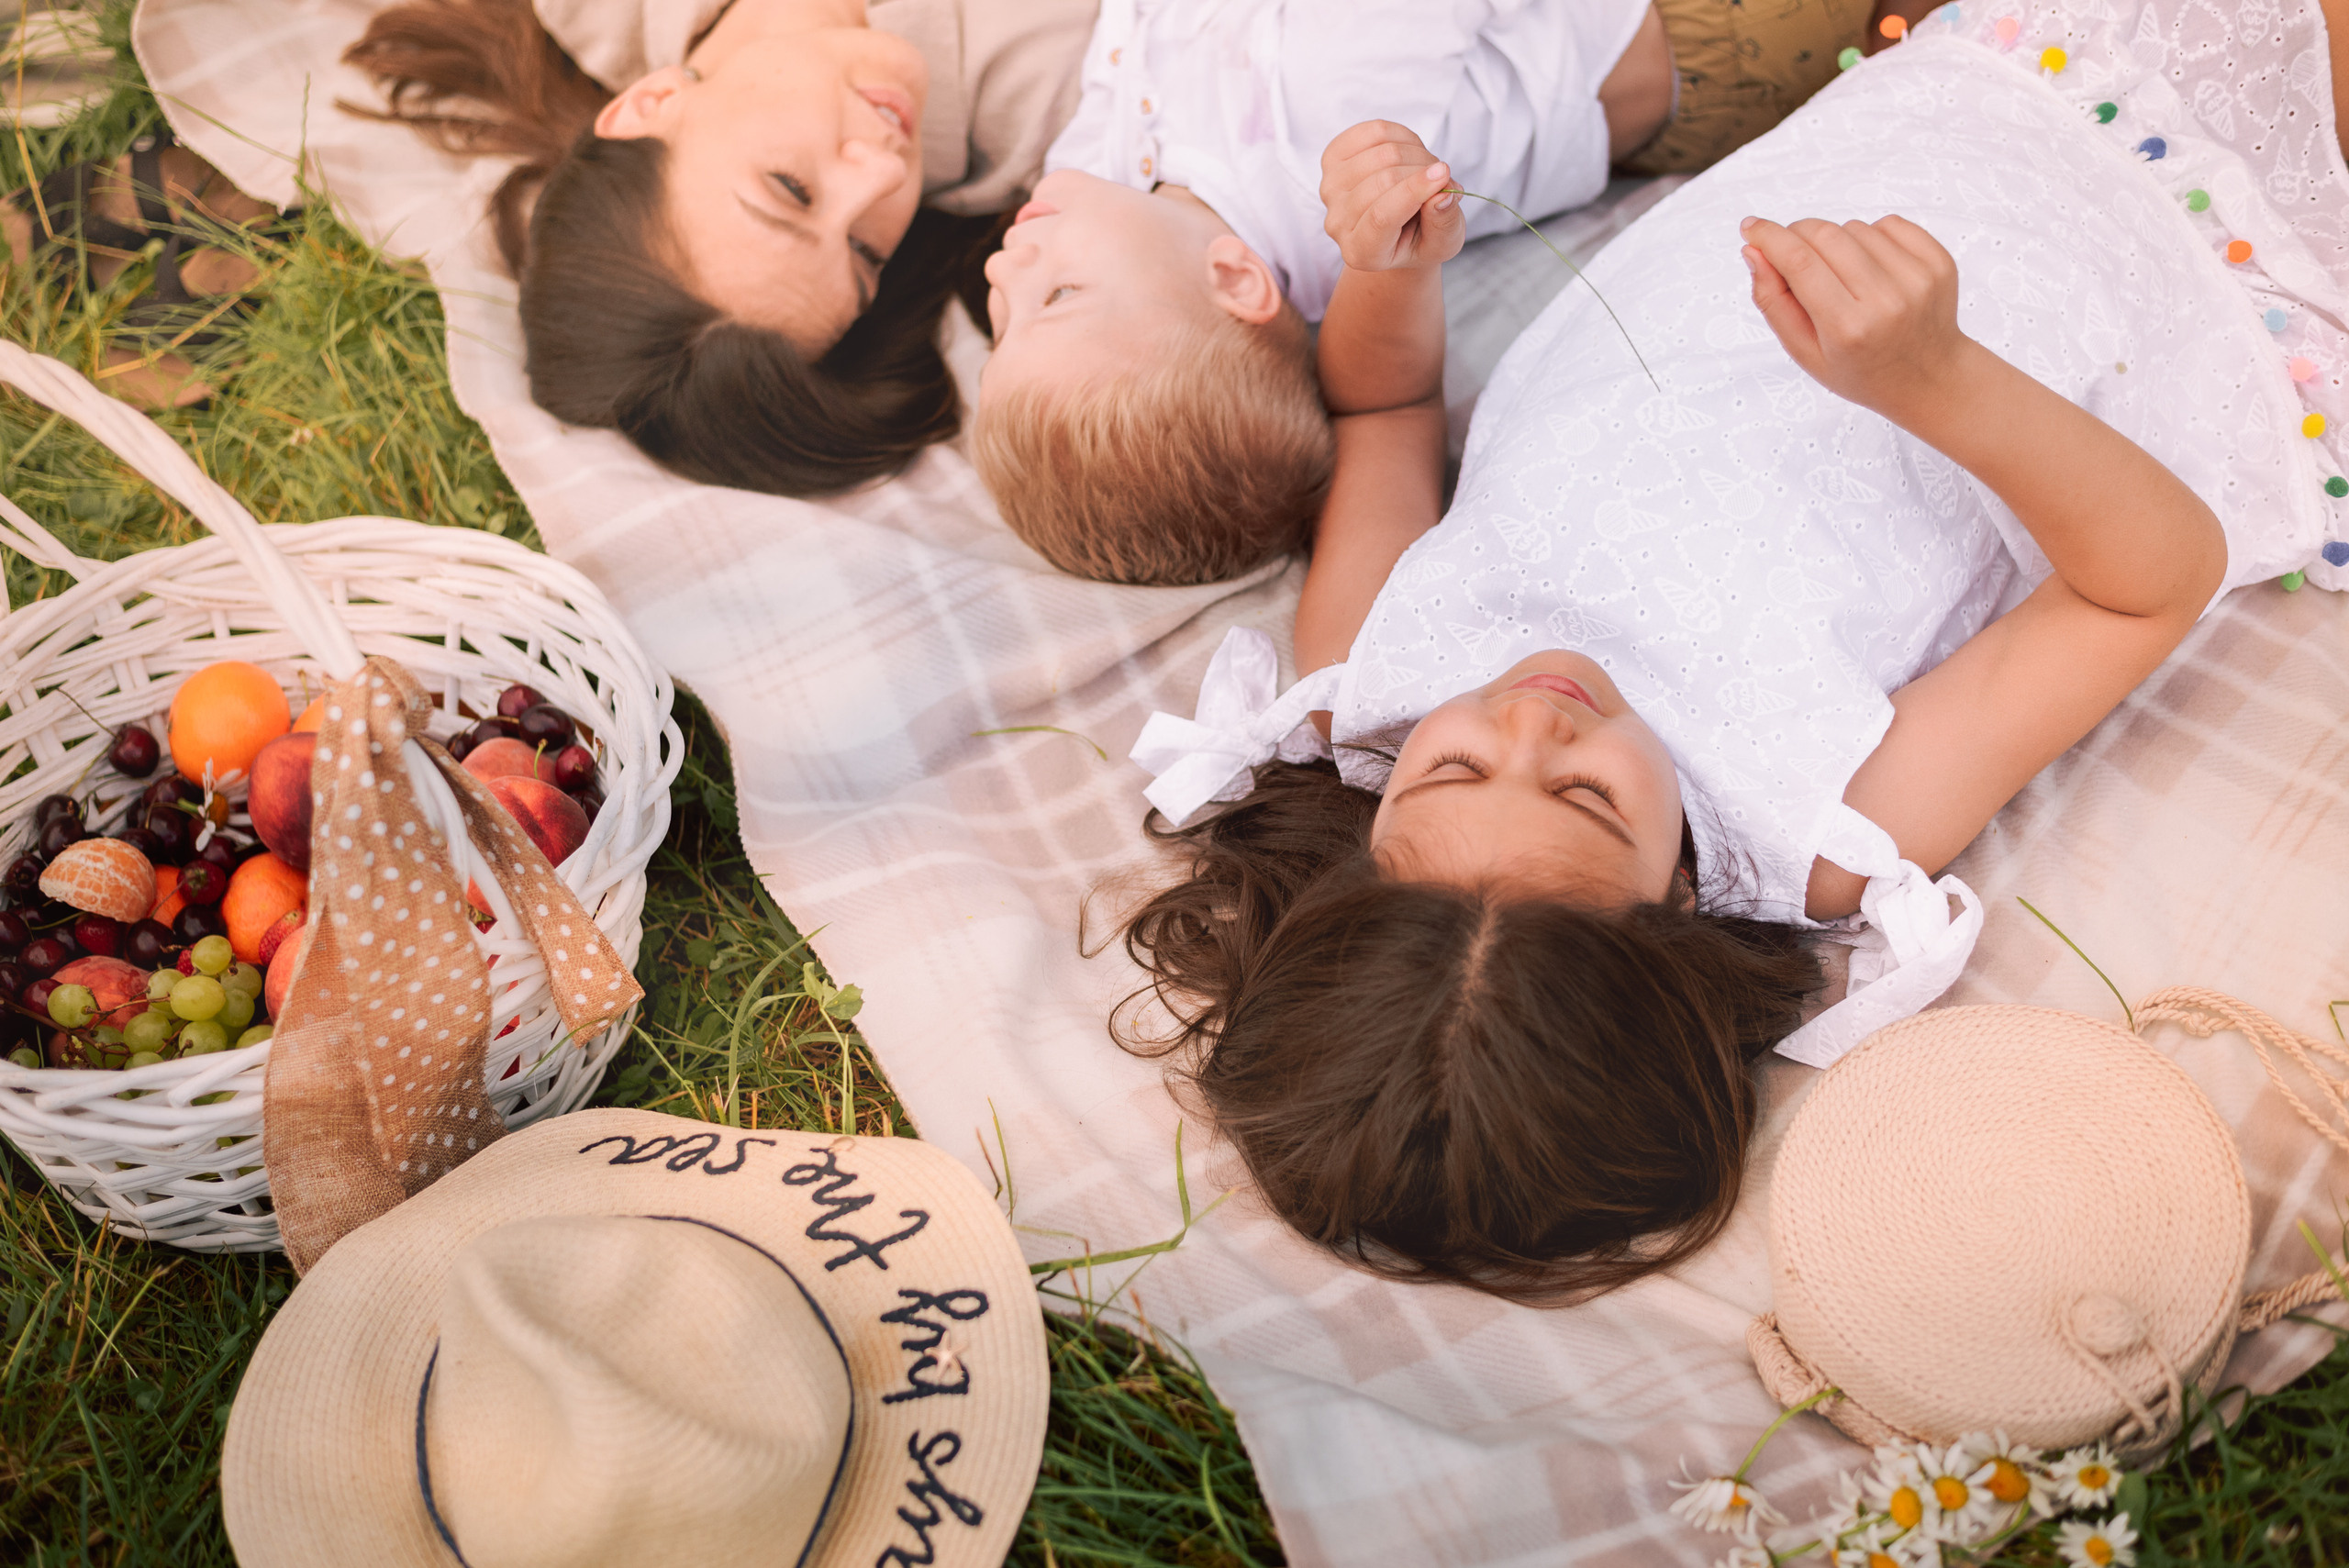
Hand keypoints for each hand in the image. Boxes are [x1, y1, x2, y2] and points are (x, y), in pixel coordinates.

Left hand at [1320, 120, 1467, 272]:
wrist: (1396, 230)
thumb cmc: (1420, 240)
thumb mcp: (1442, 243)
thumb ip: (1444, 223)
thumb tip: (1444, 193)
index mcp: (1361, 252)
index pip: (1381, 217)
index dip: (1414, 190)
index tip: (1444, 174)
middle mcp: (1337, 223)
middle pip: (1382, 181)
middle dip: (1422, 170)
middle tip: (1442, 177)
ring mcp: (1330, 189)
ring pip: (1380, 153)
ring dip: (1416, 153)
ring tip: (1425, 169)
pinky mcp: (1332, 158)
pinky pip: (1372, 132)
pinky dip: (1401, 134)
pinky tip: (1410, 150)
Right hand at [1740, 214, 1971, 421]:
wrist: (1929, 379)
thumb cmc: (1859, 370)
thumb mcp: (1804, 352)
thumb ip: (1773, 302)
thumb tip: (1754, 251)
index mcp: (1847, 329)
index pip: (1799, 262)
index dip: (1769, 237)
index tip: (1750, 227)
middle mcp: (1886, 301)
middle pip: (1825, 235)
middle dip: (1797, 235)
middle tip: (1791, 253)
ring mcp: (1918, 279)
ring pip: (1855, 228)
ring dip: (1837, 242)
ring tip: (1843, 277)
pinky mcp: (1939, 262)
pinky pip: (1889, 224)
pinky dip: (1871, 237)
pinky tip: (1872, 269)